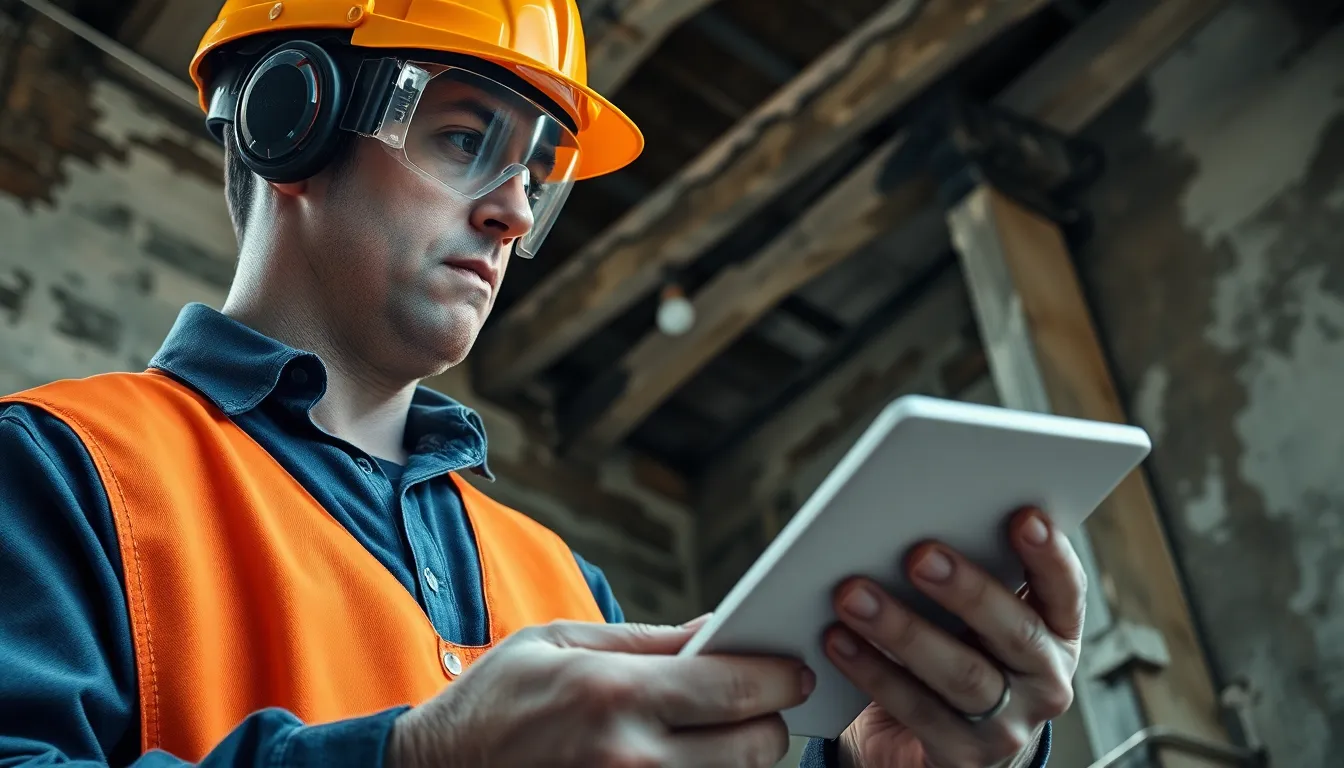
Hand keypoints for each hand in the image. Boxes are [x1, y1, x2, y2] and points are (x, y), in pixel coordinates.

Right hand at [387, 617, 814, 767]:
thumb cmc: (492, 702)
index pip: (737, 687)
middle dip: (768, 721)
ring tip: (716, 734)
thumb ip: (645, 640)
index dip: (778, 675)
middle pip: (754, 746)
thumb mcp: (558, 643)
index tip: (792, 667)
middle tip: (758, 703)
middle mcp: (632, 759)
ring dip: (738, 760)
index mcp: (615, 693)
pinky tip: (684, 760)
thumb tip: (717, 630)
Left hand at [826, 508, 1083, 767]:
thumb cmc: (952, 656)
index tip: (1024, 517)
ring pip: (961, 674)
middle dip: (967, 590)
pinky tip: (838, 640)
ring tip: (854, 595)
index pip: (1065, 590)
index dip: (1050, 555)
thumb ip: (964, 578)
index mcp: (1056, 633)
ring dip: (903, 630)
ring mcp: (1009, 726)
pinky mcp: (963, 757)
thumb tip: (912, 523)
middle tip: (919, 555)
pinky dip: (872, 671)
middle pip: (1015, 632)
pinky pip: (916, 709)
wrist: (930, 747)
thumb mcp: (970, 619)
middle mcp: (1045, 681)